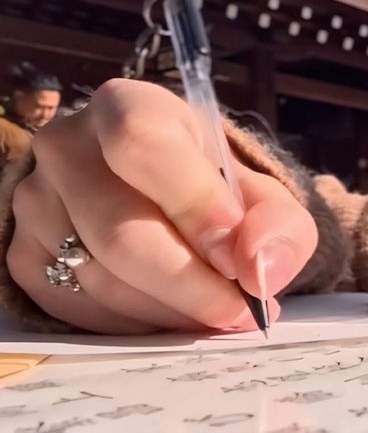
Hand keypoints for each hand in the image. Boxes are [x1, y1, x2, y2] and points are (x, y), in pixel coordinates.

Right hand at [6, 79, 317, 333]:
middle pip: (120, 232)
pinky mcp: (22, 256)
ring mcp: (35, 203)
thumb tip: (261, 268)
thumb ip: (276, 224)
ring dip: (171, 312)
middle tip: (241, 312)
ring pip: (101, 279)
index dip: (195, 206)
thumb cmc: (209, 186)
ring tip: (217, 315)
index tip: (242, 260)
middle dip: (192, 285)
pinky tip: (174, 317)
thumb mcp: (259, 191)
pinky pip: (79, 308)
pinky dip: (138, 325)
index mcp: (127, 108)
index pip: (144, 146)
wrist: (153, 195)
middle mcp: (66, 147)